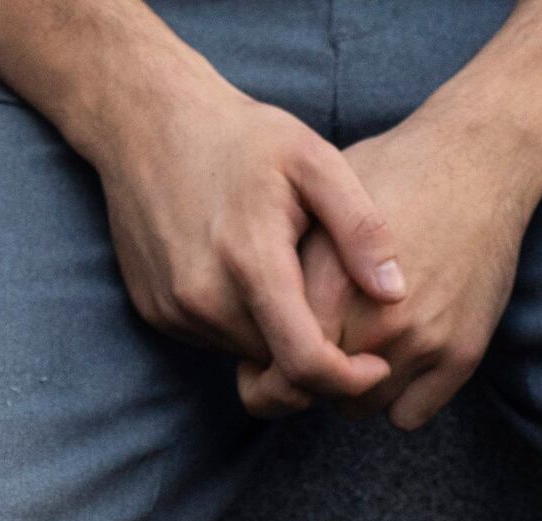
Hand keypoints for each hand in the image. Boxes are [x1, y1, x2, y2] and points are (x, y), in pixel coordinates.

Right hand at [81, 55, 401, 399]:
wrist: (146, 121)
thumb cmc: (241, 136)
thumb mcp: (312, 159)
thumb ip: (359, 225)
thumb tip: (396, 292)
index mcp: (250, 261)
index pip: (305, 362)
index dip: (350, 379)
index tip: (378, 366)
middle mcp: (205, 296)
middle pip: (280, 365)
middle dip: (315, 352)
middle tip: (332, 302)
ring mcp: (175, 308)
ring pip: (248, 356)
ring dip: (276, 336)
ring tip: (285, 273)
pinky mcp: (156, 312)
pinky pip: (215, 340)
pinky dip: (241, 323)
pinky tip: (245, 272)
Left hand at [253, 103, 541, 424]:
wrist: (477, 160)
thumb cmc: (393, 171)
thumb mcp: (322, 202)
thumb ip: (290, 268)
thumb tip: (249, 322)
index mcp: (331, 285)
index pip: (281, 365)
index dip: (268, 363)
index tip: (271, 351)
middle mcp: (376, 321)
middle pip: (317, 392)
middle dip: (310, 373)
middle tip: (318, 342)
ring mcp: (423, 342)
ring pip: (361, 407)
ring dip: (353, 387)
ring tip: (357, 344)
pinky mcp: (460, 356)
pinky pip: (408, 416)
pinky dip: (399, 397)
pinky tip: (398, 356)